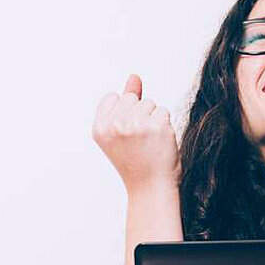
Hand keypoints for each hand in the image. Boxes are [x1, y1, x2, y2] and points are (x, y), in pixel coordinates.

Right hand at [92, 74, 181, 192]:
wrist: (150, 187)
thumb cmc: (137, 161)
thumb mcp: (122, 131)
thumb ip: (127, 101)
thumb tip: (134, 76)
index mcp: (99, 127)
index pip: (114, 97)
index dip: (124, 113)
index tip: (126, 136)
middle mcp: (115, 125)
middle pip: (133, 98)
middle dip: (139, 114)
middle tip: (139, 140)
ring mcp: (136, 125)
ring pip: (150, 103)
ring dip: (153, 119)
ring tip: (149, 142)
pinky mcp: (157, 126)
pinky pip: (163, 112)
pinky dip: (165, 125)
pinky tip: (160, 142)